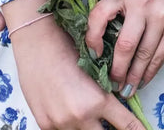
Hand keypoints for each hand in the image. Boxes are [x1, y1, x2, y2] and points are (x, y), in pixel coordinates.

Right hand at [8, 11, 145, 129]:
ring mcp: (61, 124)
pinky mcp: (46, 125)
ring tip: (85, 107)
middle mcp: (81, 116)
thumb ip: (105, 93)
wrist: (37, 42)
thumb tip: (116, 104)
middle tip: (110, 119)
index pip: (126, 125)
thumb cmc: (68, 47)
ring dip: (89, 126)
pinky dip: (69, 124)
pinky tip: (67, 109)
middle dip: (109, 128)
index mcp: (98, 100)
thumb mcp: (95, 70)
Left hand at [85, 0, 163, 94]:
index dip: (92, 37)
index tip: (94, 55)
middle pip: (125, 44)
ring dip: (133, 77)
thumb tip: (102, 52)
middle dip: (117, 69)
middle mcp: (143, 2)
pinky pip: (158, 58)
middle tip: (112, 83)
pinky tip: (142, 81)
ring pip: (142, 55)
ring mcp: (161, 16)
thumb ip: (121, 16)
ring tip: (126, 89)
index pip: (100, 14)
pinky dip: (148, 73)